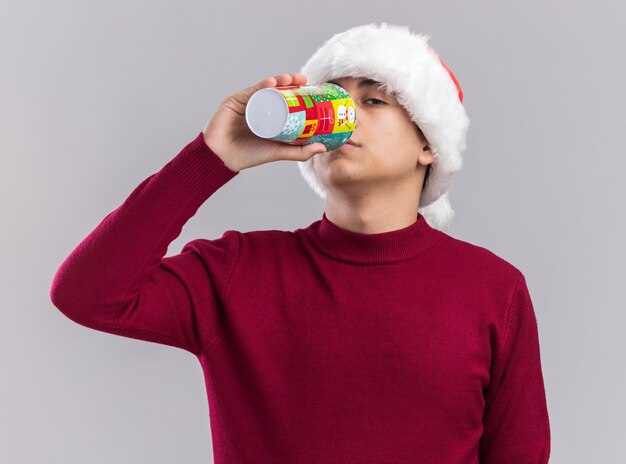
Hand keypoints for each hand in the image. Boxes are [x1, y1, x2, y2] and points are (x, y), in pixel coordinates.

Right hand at [202, 73, 326, 171]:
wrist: (222, 158)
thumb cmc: (249, 155)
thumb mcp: (279, 152)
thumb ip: (300, 152)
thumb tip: (323, 148)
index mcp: (269, 115)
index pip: (285, 99)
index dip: (298, 92)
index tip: (312, 89)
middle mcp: (259, 106)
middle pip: (277, 90)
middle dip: (291, 82)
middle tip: (303, 80)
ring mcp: (247, 102)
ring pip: (265, 88)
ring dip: (279, 80)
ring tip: (291, 79)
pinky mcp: (235, 101)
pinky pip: (250, 91)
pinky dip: (261, 86)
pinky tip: (272, 83)